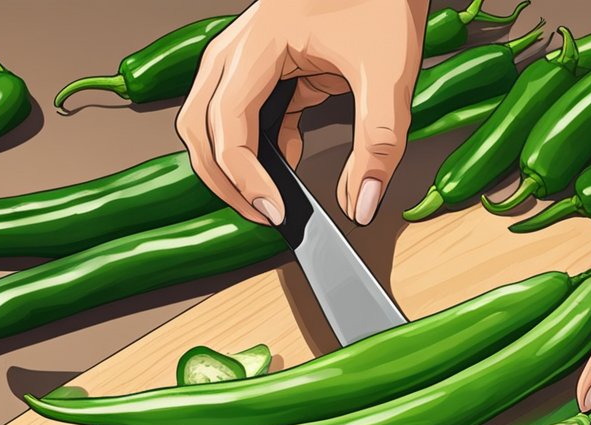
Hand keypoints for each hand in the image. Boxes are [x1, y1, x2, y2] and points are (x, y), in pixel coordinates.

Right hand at [177, 0, 426, 226]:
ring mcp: (246, 57)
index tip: (273, 210)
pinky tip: (287, 165)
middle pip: (200, 127)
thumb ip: (379, 144)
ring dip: (232, 165)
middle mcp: (239, 49)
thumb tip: (364, 201)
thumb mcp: (389, 75)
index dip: (244, 177)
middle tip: (261, 214)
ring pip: (211, 122)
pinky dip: (257, 148)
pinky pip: (242, 115)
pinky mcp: (264, 66)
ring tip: (266, 199)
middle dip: (223, 179)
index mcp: (258, 44)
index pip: (227, 125)